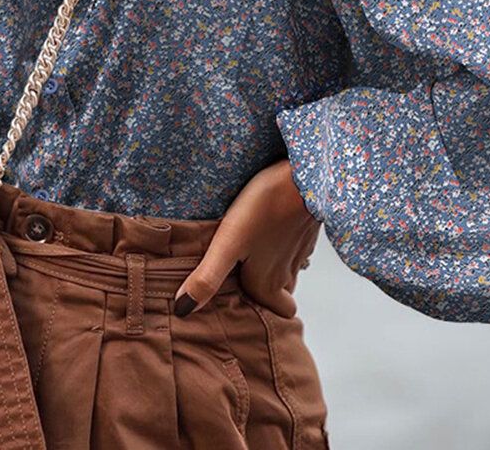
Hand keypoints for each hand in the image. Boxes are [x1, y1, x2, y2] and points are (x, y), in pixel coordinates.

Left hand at [173, 159, 320, 318]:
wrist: (303, 175)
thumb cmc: (265, 208)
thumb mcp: (229, 243)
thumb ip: (208, 277)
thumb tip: (182, 310)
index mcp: (269, 284)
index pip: (277, 314)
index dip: (263, 313)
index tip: (242, 303)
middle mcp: (288, 273)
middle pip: (281, 295)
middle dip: (265, 291)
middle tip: (240, 276)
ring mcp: (301, 251)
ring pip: (287, 270)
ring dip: (272, 267)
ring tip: (249, 251)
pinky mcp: (307, 230)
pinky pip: (294, 247)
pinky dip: (282, 244)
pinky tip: (266, 227)